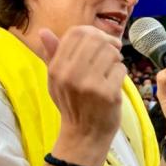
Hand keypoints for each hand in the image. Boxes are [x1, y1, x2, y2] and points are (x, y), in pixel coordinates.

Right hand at [40, 26, 125, 165]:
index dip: (94, 32)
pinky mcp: (108, 94)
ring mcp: (90, 85)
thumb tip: (44, 31)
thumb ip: (52, 55)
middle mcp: (71, 75)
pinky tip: (115, 82)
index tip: (102, 41)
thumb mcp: (56, 80)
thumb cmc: (72, 104)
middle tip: (113, 52)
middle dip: (109, 43)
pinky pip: (121, 69)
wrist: (84, 134)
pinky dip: (121, 73)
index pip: (77, 33)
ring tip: (112, 69)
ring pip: (112, 53)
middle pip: (96, 39)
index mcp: (57, 68)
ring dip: (116, 59)